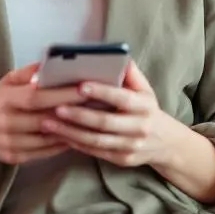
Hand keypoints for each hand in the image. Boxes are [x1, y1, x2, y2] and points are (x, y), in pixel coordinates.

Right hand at [0, 62, 87, 165]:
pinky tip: (75, 138)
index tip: (85, 89)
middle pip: (45, 119)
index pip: (37, 97)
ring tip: (91, 123)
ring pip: (46, 139)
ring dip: (70, 132)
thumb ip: (27, 73)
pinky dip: (60, 146)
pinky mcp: (13, 157)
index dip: (61, 94)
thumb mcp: (4, 82)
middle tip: (97, 106)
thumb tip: (50, 63)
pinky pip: (42, 153)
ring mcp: (9, 142)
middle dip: (72, 113)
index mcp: (6, 98)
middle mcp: (6, 121)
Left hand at [40, 61, 184, 168]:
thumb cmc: (147, 109)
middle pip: (105, 122)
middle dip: (78, 115)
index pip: (122, 98)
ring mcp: (131, 146)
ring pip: (97, 140)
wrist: (166, 143)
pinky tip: (59, 136)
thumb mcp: (145, 89)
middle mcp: (139, 127)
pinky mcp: (121, 159)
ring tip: (48, 124)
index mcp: (144, 106)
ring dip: (71, 132)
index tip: (80, 86)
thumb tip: (116, 54)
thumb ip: (130, 73)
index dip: (101, 92)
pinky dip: (76, 144)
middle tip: (55, 108)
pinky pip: (95, 152)